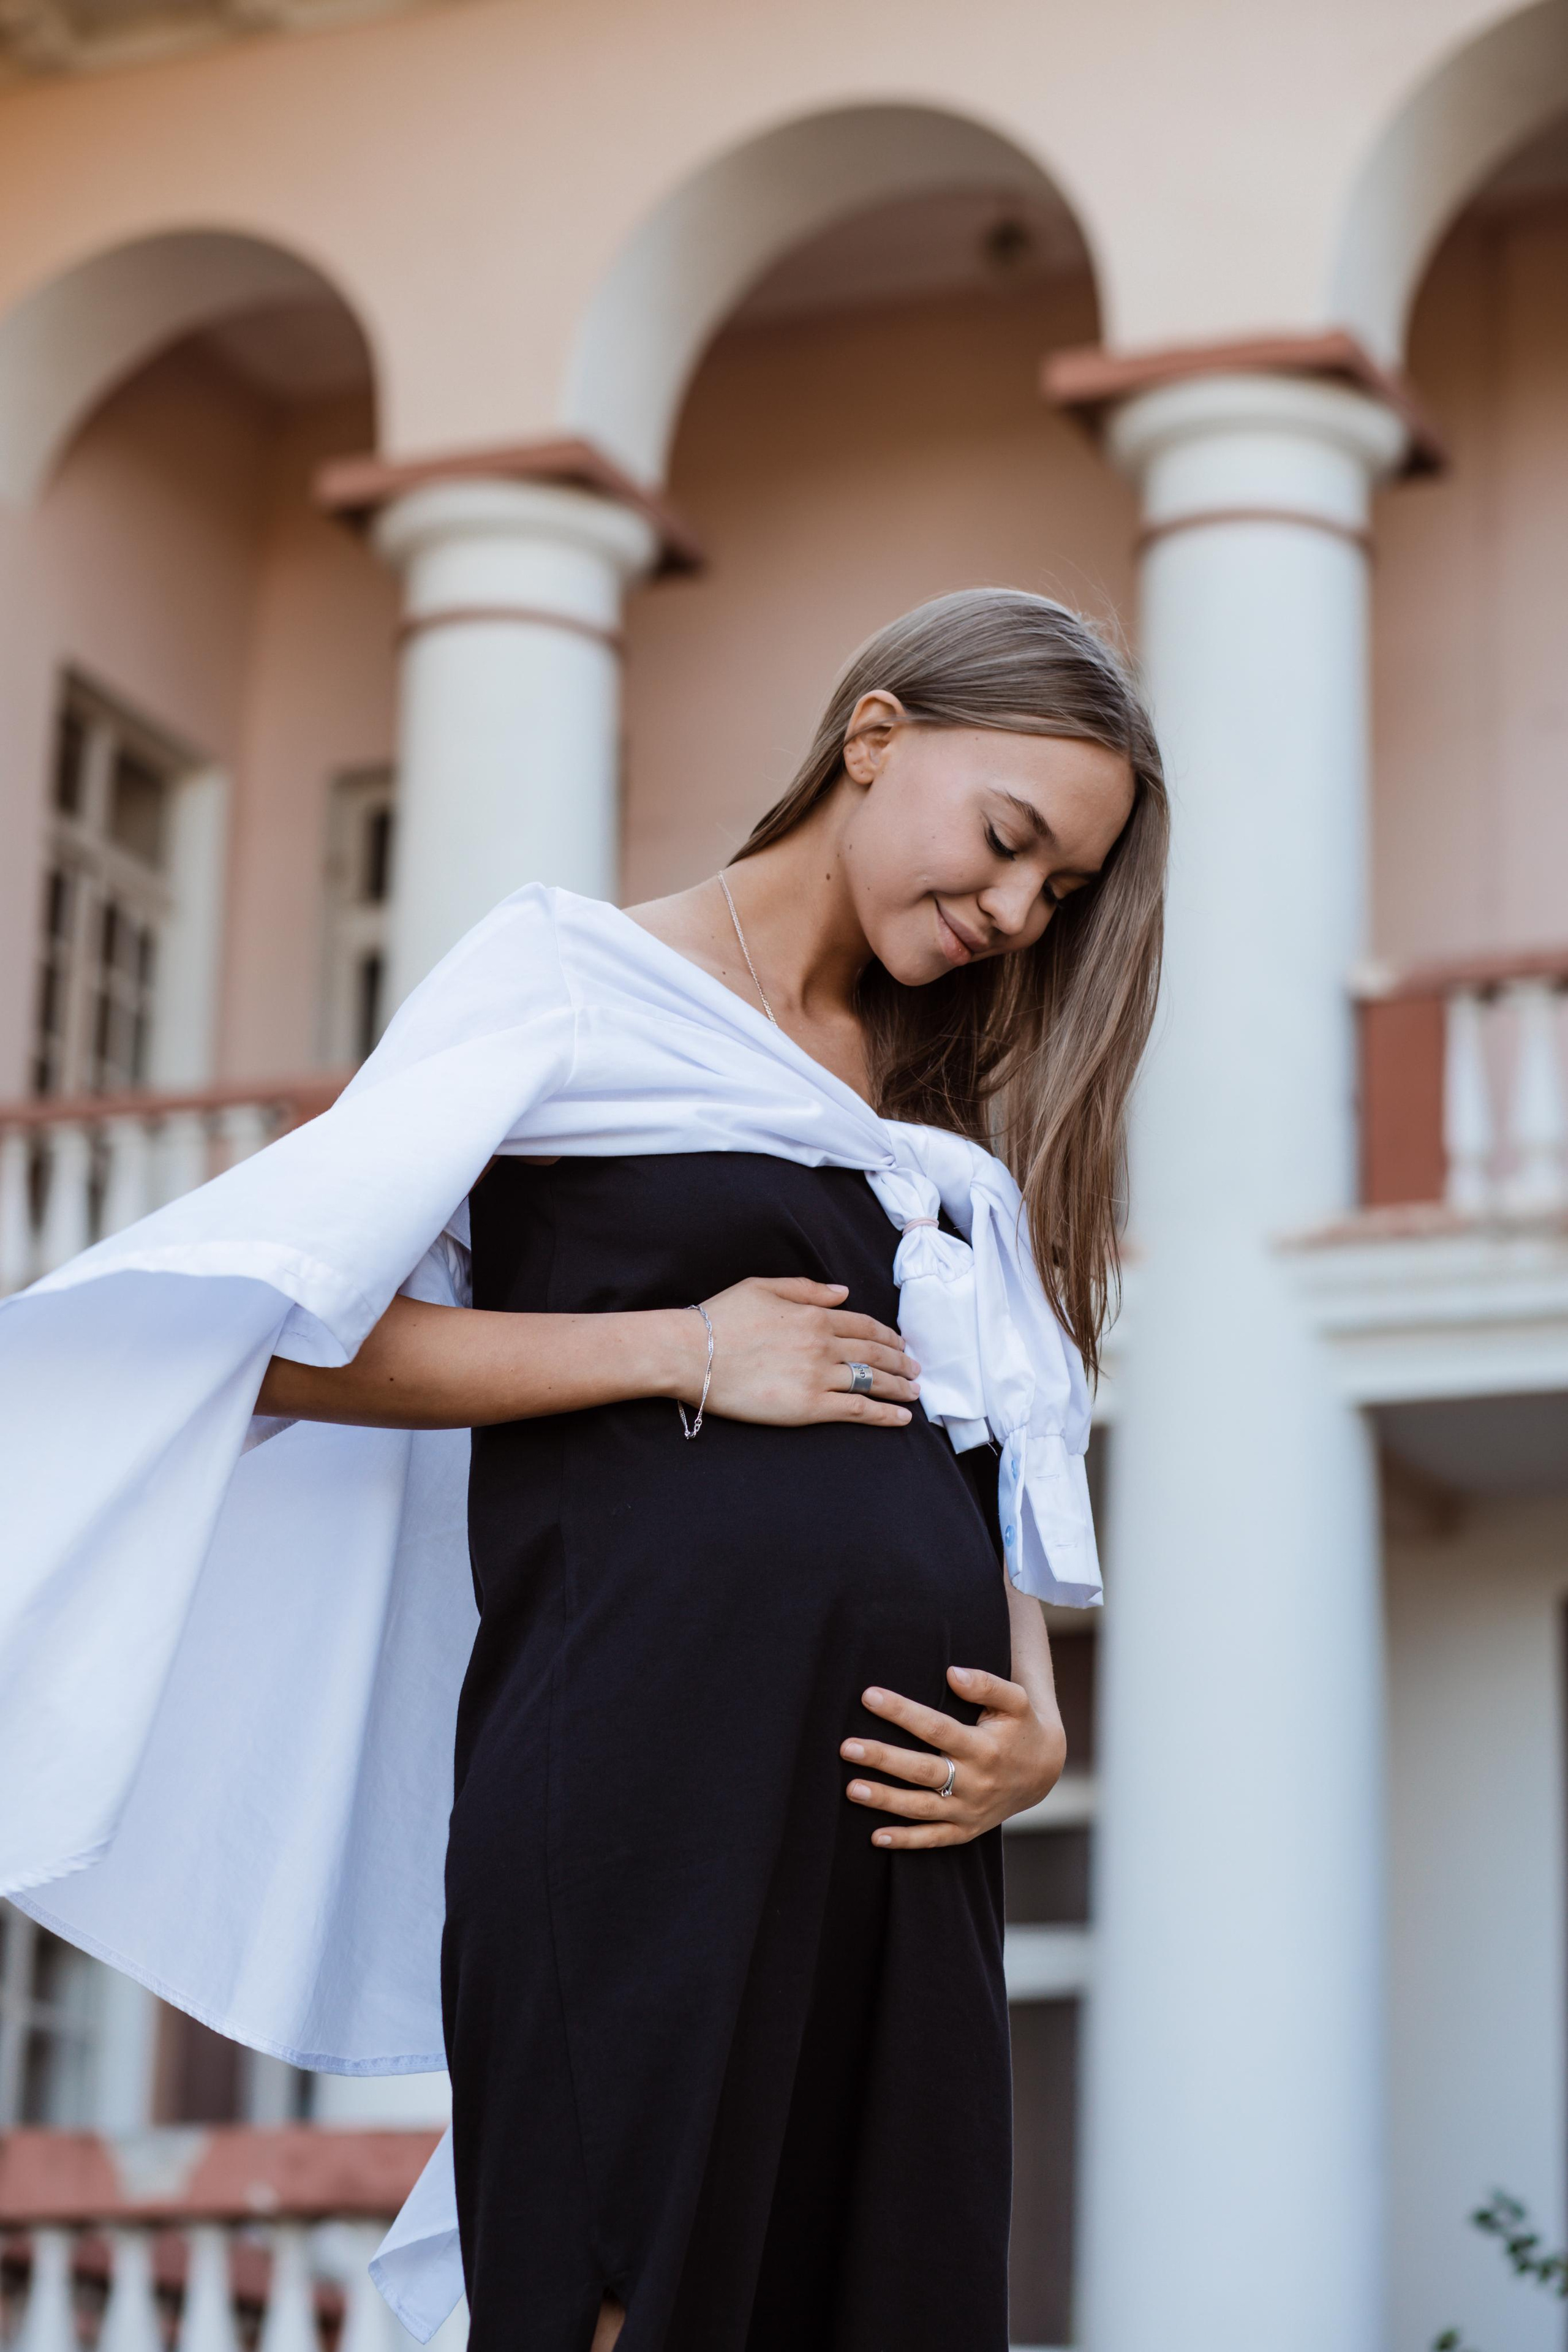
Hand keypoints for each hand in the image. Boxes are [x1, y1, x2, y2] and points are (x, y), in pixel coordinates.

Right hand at [689, 1275, 919, 1428]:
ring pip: (872, 1381)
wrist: (690, 1353)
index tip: (899, 1343)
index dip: (887, 1334)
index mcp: (813, 1314)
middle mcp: (822, 1343)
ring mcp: (818, 1376)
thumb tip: (844, 1291)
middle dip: (900, 1361)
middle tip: (916, 1369)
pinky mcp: (809, 1407)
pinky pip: (858, 1410)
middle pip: (874, 1352)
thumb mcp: (762, 1287)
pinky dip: (885, 1415)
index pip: (863, 1324)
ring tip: (915, 1392)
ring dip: (900, 1387)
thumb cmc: (719, 1319)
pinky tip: (902, 1418)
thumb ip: (807, 1289)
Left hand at [840, 1666, 1066, 1847]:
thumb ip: (986, 1684)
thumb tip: (952, 1673)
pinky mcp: (966, 1829)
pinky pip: (933, 1839)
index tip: (869, 1696)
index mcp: (983, 1747)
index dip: (902, 1712)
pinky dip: (905, 1841)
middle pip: (921, 1771)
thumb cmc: (1022, 1727)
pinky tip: (875, 1836)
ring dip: (885, 1800)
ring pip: (921, 1808)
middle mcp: (975, 1782)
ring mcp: (969, 1810)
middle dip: (883, 1759)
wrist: (1043, 1771)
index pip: (935, 1728)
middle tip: (848, 1748)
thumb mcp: (1015, 1701)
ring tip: (851, 1788)